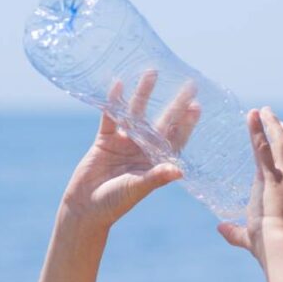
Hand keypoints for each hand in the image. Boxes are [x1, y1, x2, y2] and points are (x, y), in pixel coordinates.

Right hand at [60, 70, 200, 228]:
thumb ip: (156, 178)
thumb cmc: (115, 203)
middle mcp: (144, 150)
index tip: (197, 106)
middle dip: (175, 104)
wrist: (85, 208)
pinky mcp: (104, 140)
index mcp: (156, 162)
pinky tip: (118, 84)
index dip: (187, 123)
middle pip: (163, 122)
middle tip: (190, 84)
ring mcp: (125, 143)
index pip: (176, 140)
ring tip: (152, 72)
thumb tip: (180, 171)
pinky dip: (113, 102)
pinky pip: (110, 117)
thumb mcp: (137, 189)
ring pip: (137, 114)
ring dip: (144, 94)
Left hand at [216, 107, 282, 264]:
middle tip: (276, 120)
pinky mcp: (271, 175)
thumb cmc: (271, 247)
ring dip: (273, 124)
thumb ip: (237, 232)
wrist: (277, 245)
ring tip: (264, 111)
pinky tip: (251, 115)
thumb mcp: (255, 237)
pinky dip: (257, 129)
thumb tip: (220, 229)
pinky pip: (263, 147)